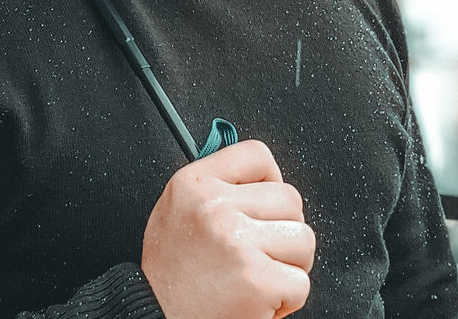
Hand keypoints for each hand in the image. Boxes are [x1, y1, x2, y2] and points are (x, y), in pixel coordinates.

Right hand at [140, 139, 314, 318]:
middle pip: (290, 199)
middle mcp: (216, 207)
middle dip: (285, 228)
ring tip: (264, 274)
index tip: (266, 201)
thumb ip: (216, 184)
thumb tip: (264, 177)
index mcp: (196, 183)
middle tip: (264, 250)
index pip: (257, 154)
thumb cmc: (170, 270)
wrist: (155, 316)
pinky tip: (260, 300)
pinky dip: (287, 298)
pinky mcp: (257, 281)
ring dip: (292, 263)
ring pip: (303, 239)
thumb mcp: (177, 206)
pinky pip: (301, 282)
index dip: (271, 178)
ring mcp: (238, 243)